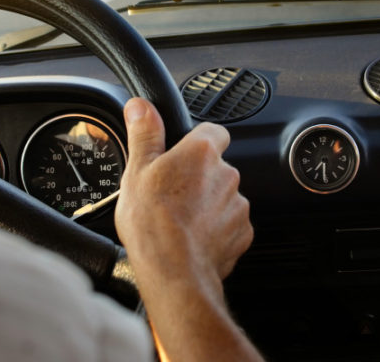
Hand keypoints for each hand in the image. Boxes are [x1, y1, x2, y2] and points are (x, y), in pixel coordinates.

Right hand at [115, 98, 259, 361]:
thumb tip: (140, 105)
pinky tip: (192, 239)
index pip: (212, 131)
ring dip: (208, 205)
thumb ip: (144, 133)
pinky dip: (216, 230)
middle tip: (171, 194)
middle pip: (216, 166)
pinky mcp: (243, 233)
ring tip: (179, 221)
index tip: (181, 154)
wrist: (173, 273)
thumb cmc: (152, 223)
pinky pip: (230, 224)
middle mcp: (227, 174)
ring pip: (223, 196)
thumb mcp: (137, 170)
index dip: (197, 141)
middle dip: (199, 178)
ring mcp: (237, 205)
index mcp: (202, 152)